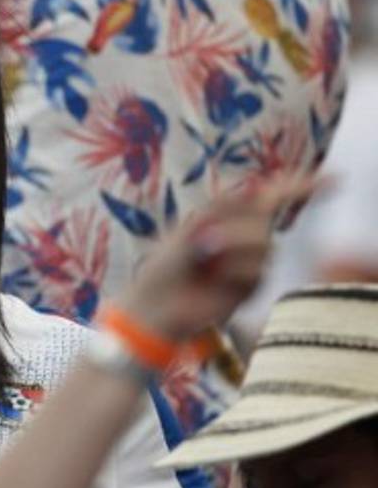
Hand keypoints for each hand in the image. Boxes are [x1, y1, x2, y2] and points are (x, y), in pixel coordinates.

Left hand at [116, 175, 320, 341]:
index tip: (332, 180)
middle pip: (265, 218)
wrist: (156, 306)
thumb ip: (221, 211)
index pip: (270, 198)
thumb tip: (254, 191)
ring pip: (264, 244)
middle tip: (203, 241)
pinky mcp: (252, 286)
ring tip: (204, 256)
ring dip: (233, 245)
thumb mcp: (187, 231)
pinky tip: (215, 277)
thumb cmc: (164, 267)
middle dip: (236, 225)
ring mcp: (252, 263)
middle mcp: (245, 238)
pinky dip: (234, 268)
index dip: (300, 187)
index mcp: (229, 218)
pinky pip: (257, 269)